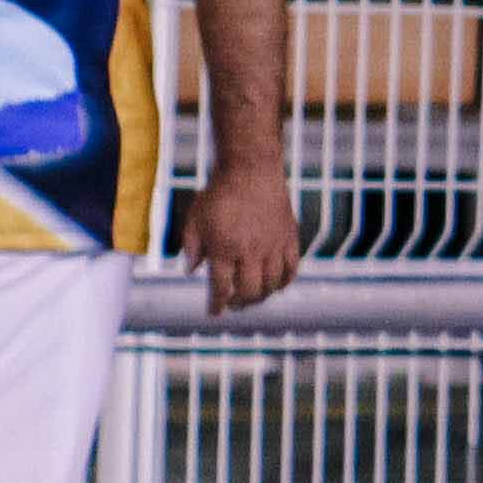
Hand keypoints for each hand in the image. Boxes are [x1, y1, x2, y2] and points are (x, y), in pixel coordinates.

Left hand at [190, 164, 301, 317]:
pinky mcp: (289, 236)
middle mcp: (249, 251)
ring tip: (253, 296)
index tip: (214, 313)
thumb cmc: (219, 193)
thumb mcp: (195, 219)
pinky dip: (285, 281)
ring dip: (261, 296)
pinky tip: (277, 284)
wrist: (251, 169)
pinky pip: (292, 268)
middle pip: (249, 291)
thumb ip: (191, 247)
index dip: (216, 304)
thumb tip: (191, 271)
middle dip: (239, 303)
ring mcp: (272, 245)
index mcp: (223, 249)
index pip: (220, 288)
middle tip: (233, 303)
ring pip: (271, 283)